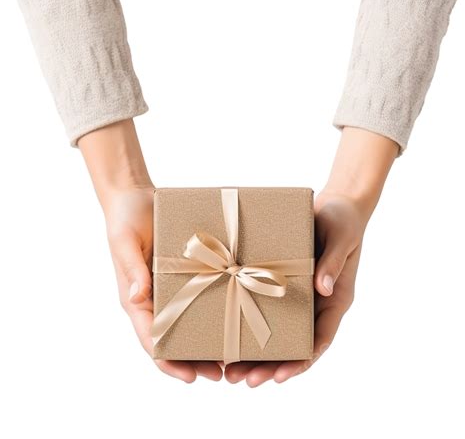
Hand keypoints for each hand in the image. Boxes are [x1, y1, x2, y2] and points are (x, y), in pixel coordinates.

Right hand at [103, 186, 223, 382]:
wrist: (136, 195)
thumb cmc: (125, 217)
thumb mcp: (124, 240)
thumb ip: (131, 268)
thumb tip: (139, 297)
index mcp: (136, 297)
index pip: (149, 338)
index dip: (167, 360)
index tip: (189, 377)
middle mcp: (154, 297)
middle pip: (173, 337)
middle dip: (193, 359)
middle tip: (221, 373)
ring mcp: (169, 286)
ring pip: (188, 322)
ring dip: (206, 340)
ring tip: (231, 356)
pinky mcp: (184, 272)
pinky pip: (199, 295)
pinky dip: (212, 311)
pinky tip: (233, 316)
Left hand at [224, 192, 364, 385]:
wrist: (335, 204)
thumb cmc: (343, 220)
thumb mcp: (341, 238)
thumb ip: (333, 263)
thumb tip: (323, 289)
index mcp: (335, 299)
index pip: (320, 339)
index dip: (301, 361)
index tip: (279, 377)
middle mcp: (316, 302)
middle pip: (294, 344)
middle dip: (270, 366)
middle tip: (241, 380)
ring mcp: (299, 294)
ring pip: (279, 331)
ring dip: (256, 352)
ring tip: (229, 369)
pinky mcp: (283, 280)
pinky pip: (267, 306)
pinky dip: (251, 322)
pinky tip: (230, 332)